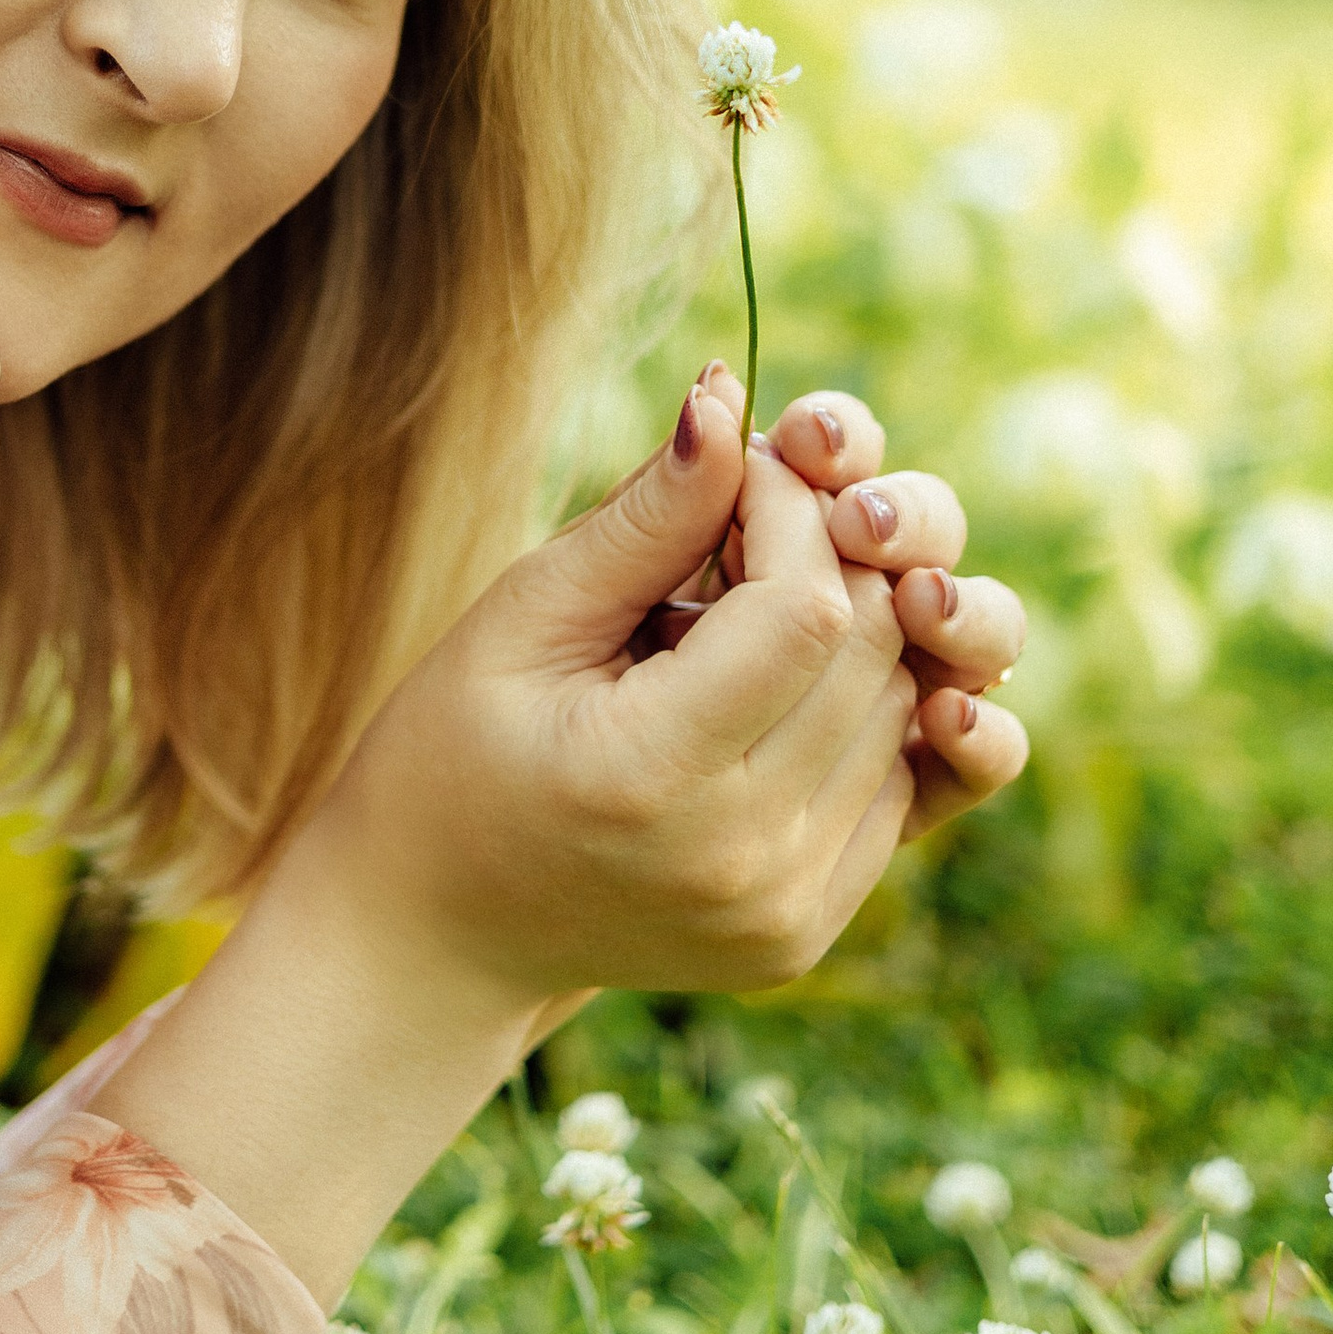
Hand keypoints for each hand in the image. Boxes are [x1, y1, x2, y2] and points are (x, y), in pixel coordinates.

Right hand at [314, 377, 1028, 1020]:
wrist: (435, 935)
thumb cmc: (451, 753)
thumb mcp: (523, 617)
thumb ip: (641, 519)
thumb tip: (728, 398)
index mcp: (654, 781)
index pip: (805, 612)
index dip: (794, 512)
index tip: (739, 468)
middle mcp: (744, 863)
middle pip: (871, 654)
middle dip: (831, 554)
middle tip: (743, 522)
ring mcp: (786, 910)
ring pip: (898, 709)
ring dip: (847, 630)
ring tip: (735, 610)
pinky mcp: (809, 931)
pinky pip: (891, 779)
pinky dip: (850, 709)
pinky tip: (761, 689)